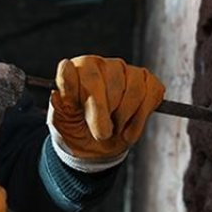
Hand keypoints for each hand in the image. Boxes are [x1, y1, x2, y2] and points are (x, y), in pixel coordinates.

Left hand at [48, 55, 164, 171]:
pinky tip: (128, 129)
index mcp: (79, 69)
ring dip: (123, 118)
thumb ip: (61, 97)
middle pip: (111, 84)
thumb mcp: (61, 118)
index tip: (82, 112)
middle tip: (99, 133)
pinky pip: (151, 94)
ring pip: (133, 90)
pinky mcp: (148, 82)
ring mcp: (126, 71)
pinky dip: (140, 119)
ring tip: (114, 128)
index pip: (85, 74)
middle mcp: (103, 64)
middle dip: (104, 115)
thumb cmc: (76, 128)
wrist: (96, 146)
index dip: (87, 98)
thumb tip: (63, 71)